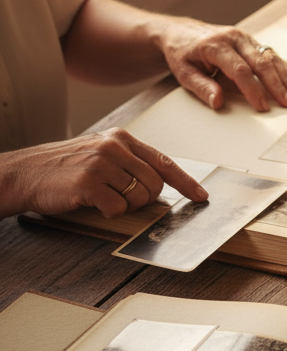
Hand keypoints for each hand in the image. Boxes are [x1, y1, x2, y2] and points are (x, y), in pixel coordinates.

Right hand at [0, 129, 207, 219]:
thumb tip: (160, 184)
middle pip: (156, 184)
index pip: (164, 162)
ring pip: (139, 198)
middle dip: (146, 199)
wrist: (22, 174)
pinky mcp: (89, 183)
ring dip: (124, 206)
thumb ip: (129, 163)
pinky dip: (108, 212)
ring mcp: (101, 163)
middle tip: (121, 199)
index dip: (186, 182)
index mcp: (121, 138)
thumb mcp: (98, 154)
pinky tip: (90, 202)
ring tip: (101, 197)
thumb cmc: (61, 168)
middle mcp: (114, 147)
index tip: (201, 196)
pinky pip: (118, 208)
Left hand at [155, 16, 286, 111]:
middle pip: (261, 62)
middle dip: (276, 85)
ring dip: (285, 77)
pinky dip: (284, 68)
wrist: (181, 32)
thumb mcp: (183, 73)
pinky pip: (271, 54)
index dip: (253, 90)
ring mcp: (244, 38)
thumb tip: (218, 102)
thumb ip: (202, 87)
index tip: (262, 107)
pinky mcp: (251, 41)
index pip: (240, 69)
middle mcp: (233, 38)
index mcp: (215, 46)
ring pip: (270, 57)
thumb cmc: (182, 55)